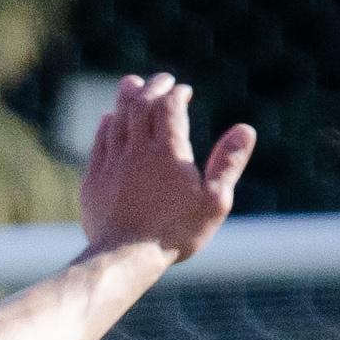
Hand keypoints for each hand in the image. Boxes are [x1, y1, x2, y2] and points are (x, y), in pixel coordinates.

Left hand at [78, 72, 253, 265]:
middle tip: (161, 80)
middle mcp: (136, 151)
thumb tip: (245, 129)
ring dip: (126, 99)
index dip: (176, 93)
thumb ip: (228, 163)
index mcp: (167, 152)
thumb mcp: (213, 201)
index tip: (183, 91)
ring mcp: (111, 165)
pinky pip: (99, 144)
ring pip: (117, 120)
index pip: (169, 106)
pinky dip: (107, 126)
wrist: (124, 258)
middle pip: (140, 105)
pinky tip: (110, 120)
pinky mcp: (93, 181)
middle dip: (152, 87)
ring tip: (132, 85)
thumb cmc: (175, 232)